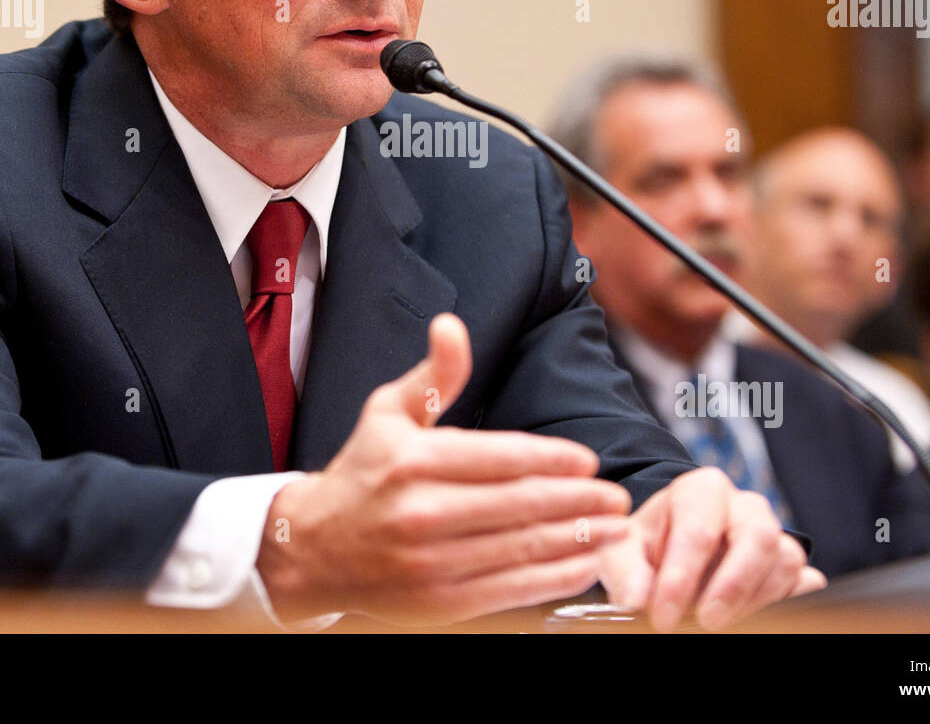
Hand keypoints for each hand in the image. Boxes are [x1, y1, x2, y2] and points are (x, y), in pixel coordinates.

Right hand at [256, 313, 633, 624]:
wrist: (312, 548)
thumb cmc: (361, 473)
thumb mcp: (388, 411)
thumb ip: (434, 373)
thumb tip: (452, 325)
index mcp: (413, 461)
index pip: (499, 458)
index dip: (552, 459)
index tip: (588, 461)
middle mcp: (422, 513)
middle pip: (519, 505)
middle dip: (579, 501)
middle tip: (617, 496)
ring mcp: (430, 563)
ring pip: (521, 550)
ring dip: (579, 540)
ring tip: (615, 529)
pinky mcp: (437, 602)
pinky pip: (509, 591)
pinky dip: (554, 579)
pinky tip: (583, 565)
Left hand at [598, 467, 826, 629]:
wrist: (670, 550)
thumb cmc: (646, 546)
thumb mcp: (623, 551)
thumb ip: (625, 571)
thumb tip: (636, 599)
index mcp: (701, 490)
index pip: (698, 532)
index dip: (680, 579)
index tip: (662, 617)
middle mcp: (744, 505)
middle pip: (758, 538)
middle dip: (732, 586)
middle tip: (707, 623)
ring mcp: (774, 532)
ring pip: (784, 562)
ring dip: (754, 601)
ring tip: (717, 622)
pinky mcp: (791, 563)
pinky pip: (803, 582)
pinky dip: (785, 603)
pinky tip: (752, 616)